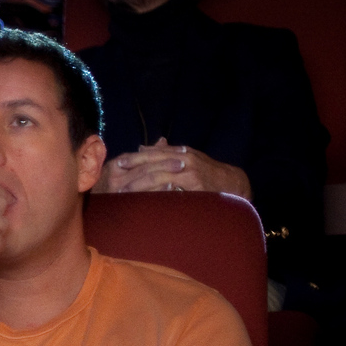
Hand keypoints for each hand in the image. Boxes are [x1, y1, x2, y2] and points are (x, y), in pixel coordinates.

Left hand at [99, 139, 252, 197]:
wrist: (232, 183)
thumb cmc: (206, 173)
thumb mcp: (186, 160)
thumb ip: (165, 153)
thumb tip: (143, 148)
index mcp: (179, 152)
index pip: (152, 153)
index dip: (133, 158)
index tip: (116, 163)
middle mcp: (183, 158)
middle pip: (151, 163)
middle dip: (131, 172)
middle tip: (114, 181)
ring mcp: (189, 170)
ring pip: (157, 175)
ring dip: (138, 184)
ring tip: (124, 192)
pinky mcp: (194, 184)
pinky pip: (170, 188)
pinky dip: (156, 192)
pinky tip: (144, 197)